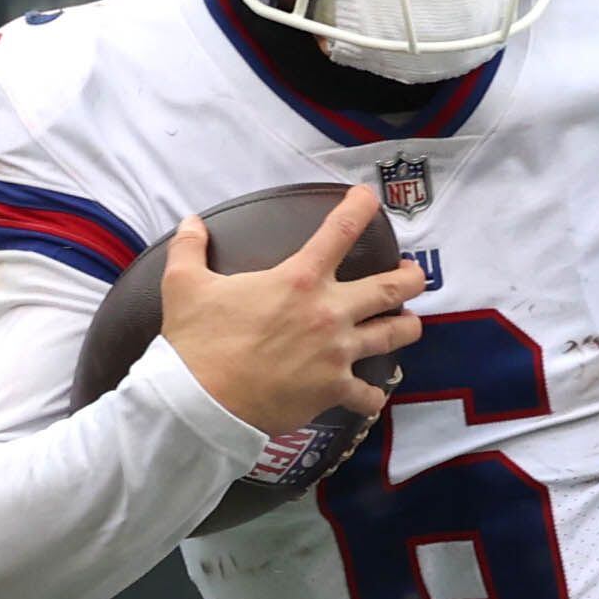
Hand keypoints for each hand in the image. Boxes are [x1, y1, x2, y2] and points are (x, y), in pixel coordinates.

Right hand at [159, 183, 422, 437]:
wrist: (201, 401)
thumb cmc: (196, 341)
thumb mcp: (184, 284)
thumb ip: (190, 248)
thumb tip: (191, 223)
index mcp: (299, 279)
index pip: (340, 231)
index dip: (359, 208)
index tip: (369, 197)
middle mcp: (329, 312)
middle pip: (393, 288)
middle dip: (412, 277)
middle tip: (414, 272)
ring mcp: (337, 352)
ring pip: (395, 335)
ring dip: (406, 327)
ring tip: (408, 323)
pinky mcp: (335, 389)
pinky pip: (369, 395)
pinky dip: (372, 395)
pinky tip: (373, 394)